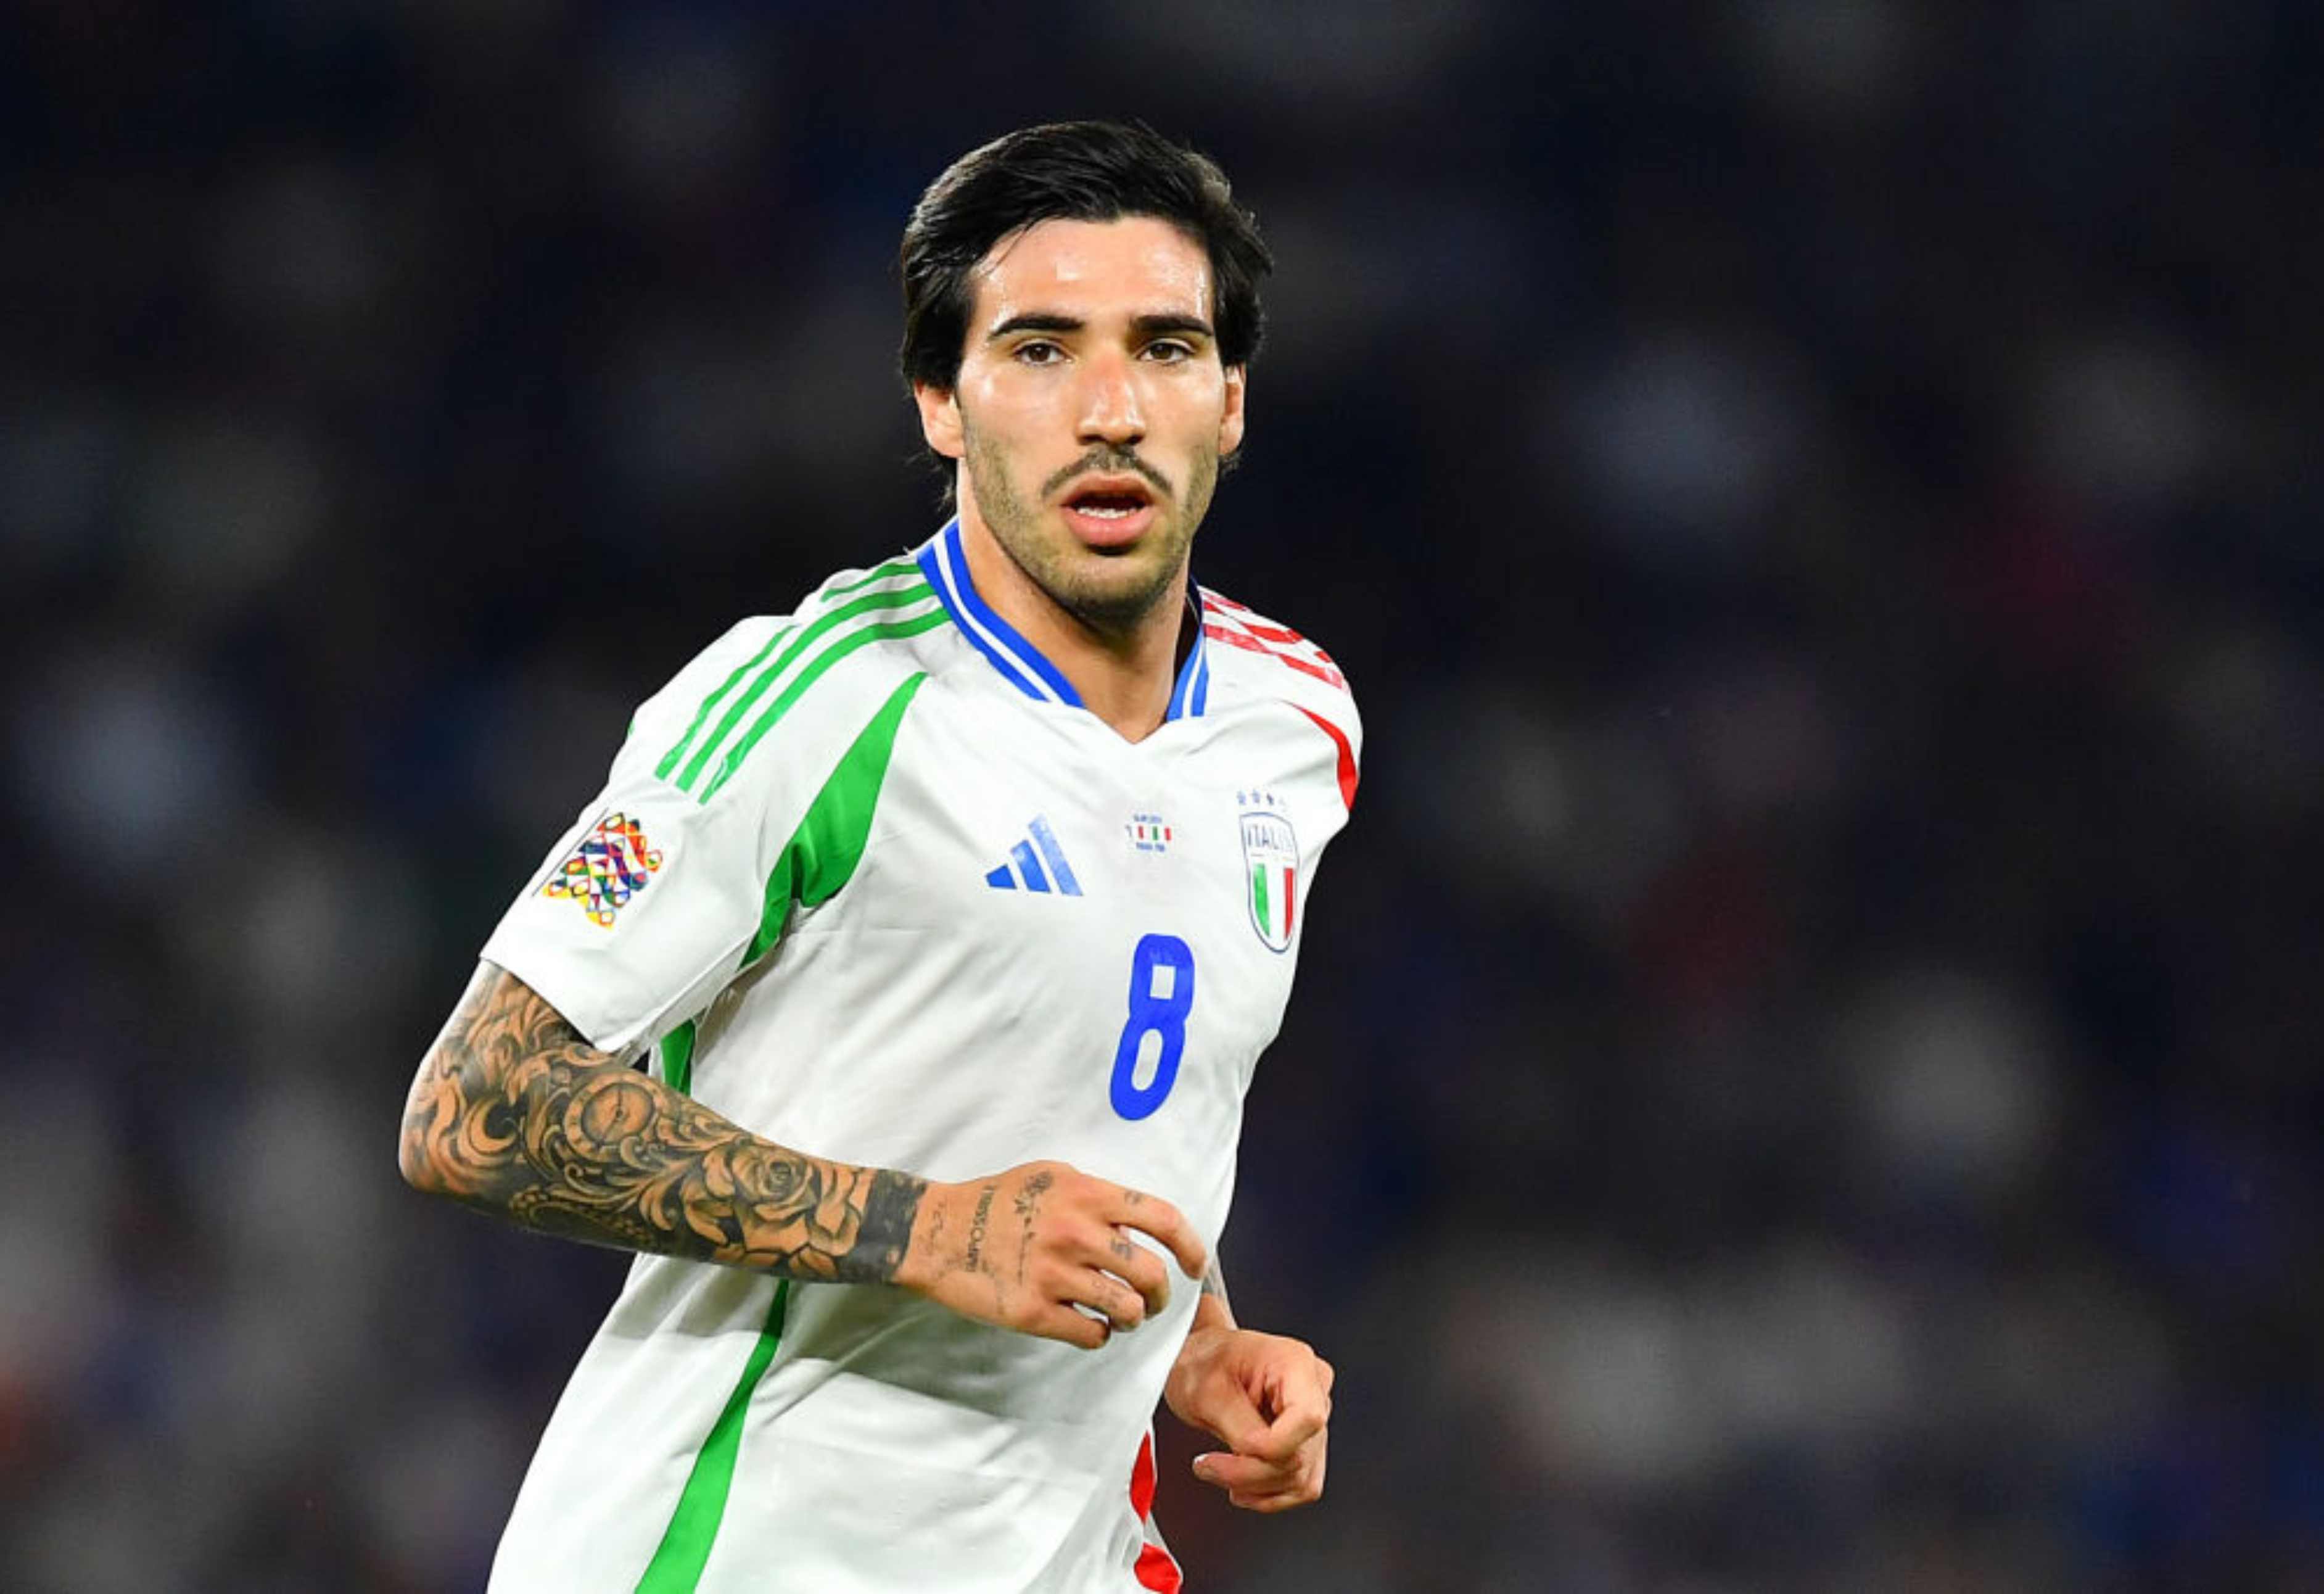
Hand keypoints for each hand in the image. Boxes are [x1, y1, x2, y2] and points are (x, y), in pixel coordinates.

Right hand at [894, 1161, 1206, 1348]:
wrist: (935, 1233)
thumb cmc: (996, 1200)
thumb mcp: (1052, 1176)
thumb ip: (1097, 1196)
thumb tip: (1139, 1224)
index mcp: (1086, 1194)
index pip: (1163, 1218)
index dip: (1190, 1245)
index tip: (1193, 1265)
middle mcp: (1076, 1231)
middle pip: (1151, 1273)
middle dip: (1160, 1295)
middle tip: (1151, 1301)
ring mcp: (1054, 1274)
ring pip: (1126, 1309)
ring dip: (1132, 1318)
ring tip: (1121, 1315)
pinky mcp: (1034, 1311)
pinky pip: (1092, 1334)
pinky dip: (1100, 1335)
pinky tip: (1090, 1325)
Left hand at [1164, 1325, 1332, 1511]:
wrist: (1202, 1363)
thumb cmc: (1203, 1363)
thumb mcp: (1206, 1389)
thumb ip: (1237, 1424)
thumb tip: (1255, 1456)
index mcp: (1295, 1363)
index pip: (1307, 1418)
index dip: (1271, 1446)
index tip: (1233, 1448)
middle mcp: (1314, 1391)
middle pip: (1300, 1455)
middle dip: (1249, 1471)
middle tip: (1207, 1465)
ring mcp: (1313, 1421)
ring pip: (1301, 1478)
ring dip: (1256, 1487)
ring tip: (1219, 1471)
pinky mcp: (1306, 1446)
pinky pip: (1300, 1486)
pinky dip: (1267, 1495)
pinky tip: (1240, 1484)